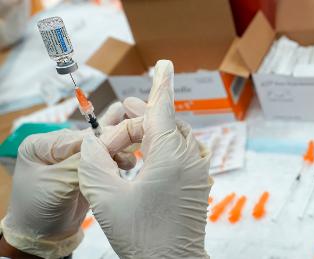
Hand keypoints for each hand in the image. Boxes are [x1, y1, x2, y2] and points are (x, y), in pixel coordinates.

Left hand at [0, 101, 135, 258]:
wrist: (44, 237)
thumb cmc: (40, 209)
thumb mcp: (58, 184)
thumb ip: (79, 162)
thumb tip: (103, 143)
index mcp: (41, 145)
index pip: (75, 137)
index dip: (98, 141)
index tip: (119, 145)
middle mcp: (57, 146)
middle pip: (89, 139)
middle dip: (110, 144)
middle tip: (129, 150)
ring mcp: (72, 157)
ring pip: (99, 147)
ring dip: (116, 152)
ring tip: (129, 162)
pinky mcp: (85, 168)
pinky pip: (103, 159)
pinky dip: (116, 159)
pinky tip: (127, 163)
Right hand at [78, 60, 211, 257]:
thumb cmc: (142, 235)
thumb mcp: (105, 197)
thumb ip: (94, 161)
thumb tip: (94, 143)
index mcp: (170, 154)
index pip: (162, 108)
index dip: (161, 83)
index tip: (165, 63)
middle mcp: (189, 156)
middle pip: (162, 123)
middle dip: (136, 120)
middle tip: (113, 127)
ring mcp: (197, 169)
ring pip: (173, 136)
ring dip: (149, 133)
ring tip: (125, 141)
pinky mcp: (197, 181)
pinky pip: (181, 151)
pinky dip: (161, 147)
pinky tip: (145, 157)